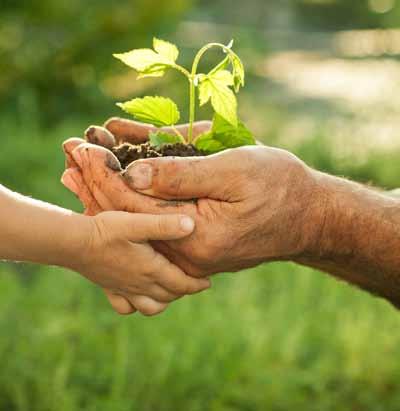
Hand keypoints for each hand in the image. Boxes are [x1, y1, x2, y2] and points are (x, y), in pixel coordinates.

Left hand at [62, 118, 322, 276]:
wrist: (307, 217)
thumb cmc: (279, 188)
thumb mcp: (233, 171)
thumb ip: (182, 175)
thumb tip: (132, 174)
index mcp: (194, 237)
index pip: (133, 207)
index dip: (104, 175)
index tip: (80, 148)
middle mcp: (184, 251)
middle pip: (128, 217)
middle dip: (97, 182)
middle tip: (69, 153)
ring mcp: (187, 249)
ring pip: (138, 219)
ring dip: (110, 189)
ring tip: (80, 166)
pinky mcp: (193, 241)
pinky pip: (155, 219)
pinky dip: (135, 197)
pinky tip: (116, 178)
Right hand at [71, 210, 209, 315]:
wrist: (74, 243)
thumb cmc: (107, 230)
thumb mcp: (137, 223)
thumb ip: (164, 225)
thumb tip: (191, 225)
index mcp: (151, 269)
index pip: (181, 284)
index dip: (197, 284)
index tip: (208, 282)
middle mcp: (140, 284)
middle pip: (170, 295)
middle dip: (184, 291)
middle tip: (193, 282)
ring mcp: (124, 289)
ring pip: (151, 306)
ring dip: (164, 300)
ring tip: (170, 289)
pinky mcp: (110, 288)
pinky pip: (127, 307)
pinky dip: (137, 305)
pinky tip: (140, 294)